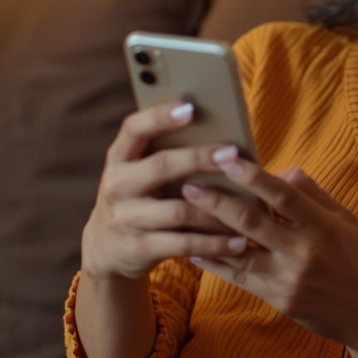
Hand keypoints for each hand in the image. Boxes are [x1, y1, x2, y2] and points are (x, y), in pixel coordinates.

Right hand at [81, 101, 252, 280]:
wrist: (108, 250)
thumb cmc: (140, 199)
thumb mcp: (141, 174)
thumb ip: (168, 154)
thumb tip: (223, 137)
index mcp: (120, 158)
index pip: (134, 129)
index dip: (160, 116)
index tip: (190, 107)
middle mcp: (118, 185)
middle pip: (162, 166)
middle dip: (200, 158)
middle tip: (233, 154)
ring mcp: (127, 218)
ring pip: (180, 210)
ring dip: (219, 208)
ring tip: (250, 205)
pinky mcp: (140, 248)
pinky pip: (185, 243)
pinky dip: (216, 243)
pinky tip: (240, 241)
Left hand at [181, 157, 357, 351]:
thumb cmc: (357, 261)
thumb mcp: (345, 221)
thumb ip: (313, 195)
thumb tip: (281, 172)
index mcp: (323, 226)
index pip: (284, 196)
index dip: (254, 176)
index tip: (227, 158)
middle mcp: (305, 251)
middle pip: (252, 222)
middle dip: (217, 202)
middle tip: (189, 185)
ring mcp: (289, 278)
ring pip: (239, 251)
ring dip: (208, 232)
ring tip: (182, 214)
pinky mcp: (279, 299)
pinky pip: (239, 277)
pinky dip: (214, 263)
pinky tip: (194, 249)